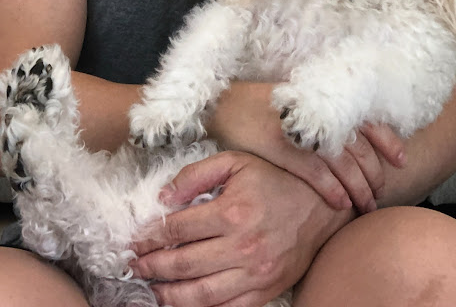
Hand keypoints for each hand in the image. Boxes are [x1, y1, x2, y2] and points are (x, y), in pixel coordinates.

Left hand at [131, 151, 348, 306]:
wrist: (322, 209)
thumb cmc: (276, 181)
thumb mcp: (237, 163)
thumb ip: (198, 173)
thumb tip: (164, 196)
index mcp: (233, 211)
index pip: (177, 229)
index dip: (149, 236)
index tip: (135, 239)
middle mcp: (242, 246)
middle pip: (182, 264)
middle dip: (150, 266)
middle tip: (133, 266)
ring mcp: (254, 273)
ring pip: (199, 294)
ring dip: (167, 294)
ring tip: (150, 288)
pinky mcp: (264, 291)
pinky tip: (182, 302)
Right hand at [209, 83, 406, 212]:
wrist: (224, 105)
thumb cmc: (262, 106)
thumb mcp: (297, 104)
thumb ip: (324, 116)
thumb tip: (355, 139)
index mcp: (322, 100)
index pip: (366, 120)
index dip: (387, 141)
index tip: (402, 161)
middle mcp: (315, 113)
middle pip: (359, 147)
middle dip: (375, 174)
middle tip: (381, 195)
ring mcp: (298, 130)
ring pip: (342, 163)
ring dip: (359, 187)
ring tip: (366, 207)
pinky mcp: (279, 146)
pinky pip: (314, 172)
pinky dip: (332, 188)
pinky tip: (341, 203)